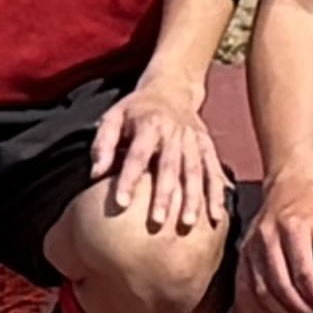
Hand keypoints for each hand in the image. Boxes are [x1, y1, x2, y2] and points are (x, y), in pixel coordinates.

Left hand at [86, 88, 227, 238]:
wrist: (172, 88)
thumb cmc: (136, 109)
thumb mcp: (113, 116)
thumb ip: (103, 144)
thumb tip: (95, 175)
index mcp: (149, 125)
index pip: (138, 155)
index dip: (129, 179)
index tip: (121, 203)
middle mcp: (175, 133)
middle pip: (170, 167)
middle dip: (165, 195)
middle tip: (157, 222)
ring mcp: (194, 140)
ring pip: (196, 171)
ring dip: (193, 198)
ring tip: (187, 224)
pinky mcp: (207, 146)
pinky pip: (214, 171)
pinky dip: (216, 193)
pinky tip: (215, 216)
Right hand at [248, 172, 312, 312]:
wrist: (289, 185)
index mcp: (293, 227)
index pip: (302, 270)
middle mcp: (267, 236)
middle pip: (279, 282)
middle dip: (296, 306)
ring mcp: (252, 245)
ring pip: (260, 287)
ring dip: (278, 310)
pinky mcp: (244, 252)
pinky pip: (245, 284)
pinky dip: (255, 305)